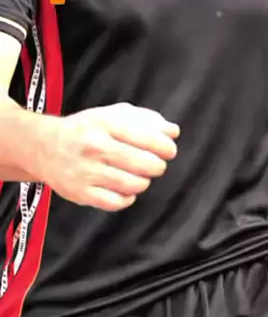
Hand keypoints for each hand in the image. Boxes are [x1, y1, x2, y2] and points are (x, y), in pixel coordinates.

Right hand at [33, 102, 179, 211]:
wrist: (44, 147)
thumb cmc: (87, 129)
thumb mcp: (113, 114)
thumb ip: (146, 120)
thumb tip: (173, 131)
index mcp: (106, 123)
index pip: (147, 138)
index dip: (165, 147)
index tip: (169, 150)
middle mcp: (96, 147)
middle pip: (145, 164)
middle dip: (157, 166)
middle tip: (154, 164)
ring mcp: (87, 172)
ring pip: (134, 185)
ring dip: (143, 181)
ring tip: (138, 175)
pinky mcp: (81, 193)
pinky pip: (117, 202)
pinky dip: (127, 197)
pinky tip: (124, 188)